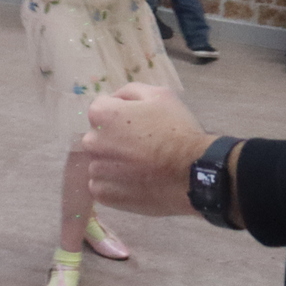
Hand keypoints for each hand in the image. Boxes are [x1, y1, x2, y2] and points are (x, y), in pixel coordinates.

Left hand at [81, 84, 213, 217]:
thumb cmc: (178, 131)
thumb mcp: (160, 95)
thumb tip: (115, 99)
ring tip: (142, 168)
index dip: (123, 114)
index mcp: (101, 114)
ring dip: (115, 164)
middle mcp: (92, 142)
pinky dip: (116, 185)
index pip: (102, 109)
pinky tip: (137, 182)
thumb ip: (130, 92)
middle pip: (99, 137)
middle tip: (143, 147)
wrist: (194, 175)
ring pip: (100, 162)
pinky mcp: (103, 194)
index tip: (141, 124)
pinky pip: (103, 185)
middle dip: (115, 140)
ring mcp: (96, 170)